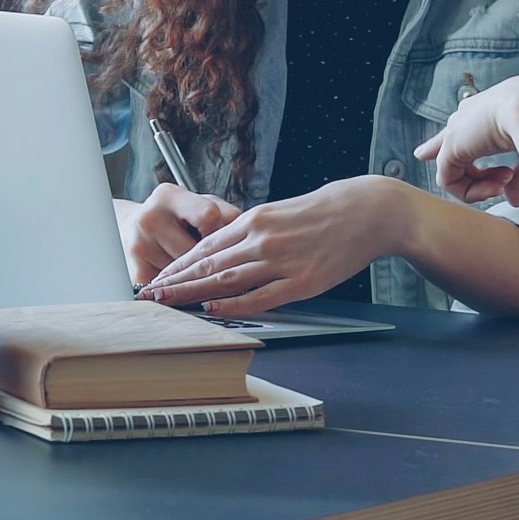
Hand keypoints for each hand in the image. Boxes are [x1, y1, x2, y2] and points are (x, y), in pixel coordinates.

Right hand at [123, 184, 241, 284]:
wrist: (131, 229)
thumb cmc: (177, 219)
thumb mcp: (200, 205)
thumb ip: (226, 217)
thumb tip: (249, 242)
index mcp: (168, 196)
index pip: (209, 216)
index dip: (223, 231)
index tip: (225, 239)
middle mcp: (149, 218)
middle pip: (199, 251)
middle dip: (214, 259)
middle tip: (223, 263)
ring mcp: (140, 247)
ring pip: (189, 274)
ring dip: (201, 277)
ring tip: (196, 268)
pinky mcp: (136, 273)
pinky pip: (174, 291)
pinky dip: (185, 291)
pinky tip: (187, 285)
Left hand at [145, 178, 404, 316]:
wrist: (369, 211)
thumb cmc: (329, 210)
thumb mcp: (283, 211)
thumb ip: (255, 229)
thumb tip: (230, 245)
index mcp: (256, 218)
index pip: (206, 245)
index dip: (179, 263)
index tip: (159, 275)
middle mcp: (262, 238)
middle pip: (208, 263)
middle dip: (176, 279)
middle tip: (149, 293)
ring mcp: (281, 260)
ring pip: (226, 279)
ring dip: (193, 292)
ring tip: (169, 302)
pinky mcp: (302, 280)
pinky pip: (261, 296)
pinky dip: (234, 304)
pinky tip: (213, 309)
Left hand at [418, 71, 518, 203]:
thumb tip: (511, 200)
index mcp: (494, 106)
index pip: (471, 127)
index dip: (466, 148)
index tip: (480, 169)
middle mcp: (474, 114)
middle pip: (451, 140)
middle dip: (457, 165)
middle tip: (499, 188)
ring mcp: (460, 128)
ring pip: (454, 168)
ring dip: (480, 186)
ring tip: (503, 185)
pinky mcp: (451, 144)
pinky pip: (448, 180)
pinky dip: (471, 193)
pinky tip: (496, 188)